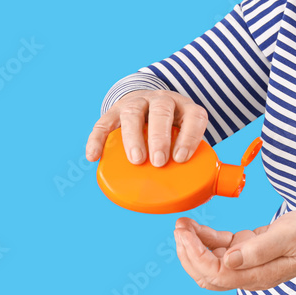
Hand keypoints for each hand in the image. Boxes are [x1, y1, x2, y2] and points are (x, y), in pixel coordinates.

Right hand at [84, 90, 207, 166]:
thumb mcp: (186, 136)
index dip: (190, 136)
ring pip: (133, 113)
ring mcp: (137, 103)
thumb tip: (200, 194)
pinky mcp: (114, 111)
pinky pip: (103, 123)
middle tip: (159, 162)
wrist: (147, 103)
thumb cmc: (172, 130)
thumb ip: (193, 158)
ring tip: (136, 160)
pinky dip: (97, 140)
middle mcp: (162, 100)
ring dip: (134, 137)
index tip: (181, 158)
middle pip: (162, 110)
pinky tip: (94, 157)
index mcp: (185, 108)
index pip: (194, 116)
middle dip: (160, 137)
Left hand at [172, 210, 295, 291]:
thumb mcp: (289, 235)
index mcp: (257, 274)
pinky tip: (202, 227)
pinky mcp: (253, 251)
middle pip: (206, 273)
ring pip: (211, 262)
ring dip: (194, 245)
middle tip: (179, 227)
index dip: (195, 254)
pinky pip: (223, 250)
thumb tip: (229, 259)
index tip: (185, 232)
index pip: (215, 272)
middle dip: (187, 252)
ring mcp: (251, 263)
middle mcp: (250, 273)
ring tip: (184, 224)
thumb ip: (259, 248)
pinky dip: (208, 239)